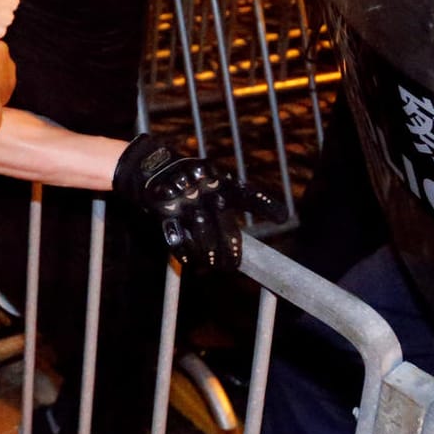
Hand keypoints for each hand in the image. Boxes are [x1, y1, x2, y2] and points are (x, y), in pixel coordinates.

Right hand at [112, 135, 286, 270]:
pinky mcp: (165, 211)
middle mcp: (205, 189)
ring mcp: (185, 200)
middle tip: (234, 265)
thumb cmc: (191, 182)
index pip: (246, 193)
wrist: (151, 168)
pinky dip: (184, 252)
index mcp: (221, 181)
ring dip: (209, 252)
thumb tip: (269, 220)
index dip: (264, 204)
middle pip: (224, 222)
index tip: (282, 217)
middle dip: (231, 247)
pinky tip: (190, 261)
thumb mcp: (213, 183)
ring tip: (214, 265)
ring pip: (202, 231)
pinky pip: (176, 236)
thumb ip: (231, 201)